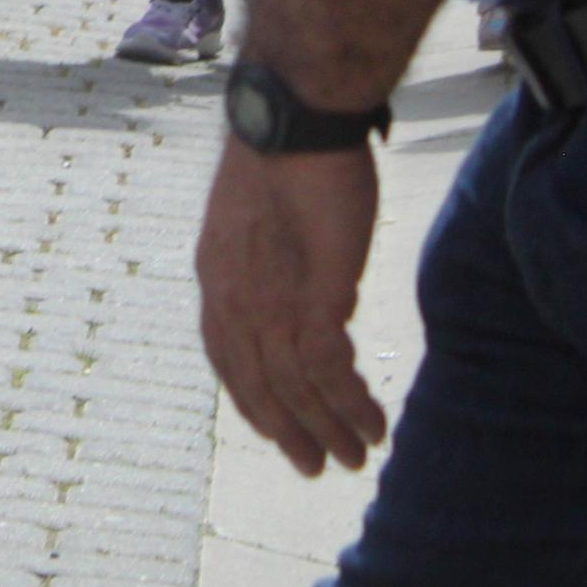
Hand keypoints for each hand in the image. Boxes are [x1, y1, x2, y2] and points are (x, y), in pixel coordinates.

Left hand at [198, 139, 387, 477]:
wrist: (294, 121)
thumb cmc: (291, 155)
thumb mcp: (270, 220)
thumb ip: (281, 268)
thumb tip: (323, 308)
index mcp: (215, 276)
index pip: (226, 357)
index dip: (251, 398)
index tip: (276, 428)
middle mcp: (231, 297)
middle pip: (258, 383)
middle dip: (290, 430)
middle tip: (318, 466)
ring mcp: (268, 300)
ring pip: (295, 386)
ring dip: (329, 427)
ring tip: (358, 455)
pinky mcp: (310, 297)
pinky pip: (327, 369)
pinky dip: (349, 403)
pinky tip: (371, 421)